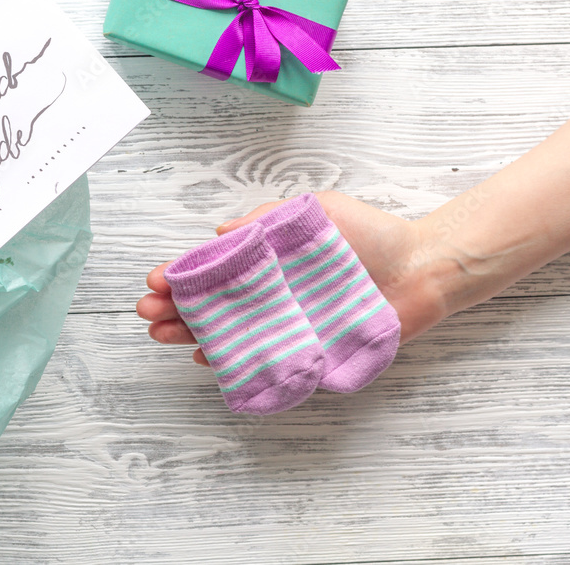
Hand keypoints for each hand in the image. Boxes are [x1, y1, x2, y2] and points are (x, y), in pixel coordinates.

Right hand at [136, 191, 448, 365]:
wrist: (421, 270)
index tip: (157, 280)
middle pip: (213, 301)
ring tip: (162, 333)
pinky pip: (261, 357)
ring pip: (229, 330)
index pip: (216, 267)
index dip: (183, 273)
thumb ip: (269, 218)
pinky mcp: (306, 348)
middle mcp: (273, 291)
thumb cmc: (372, 236)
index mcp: (271, 257)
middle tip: (147, 312)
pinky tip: (206, 355)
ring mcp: (286, 321)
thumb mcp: (316, 211)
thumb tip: (220, 230)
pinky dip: (231, 358)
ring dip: (191, 331)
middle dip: (176, 306)